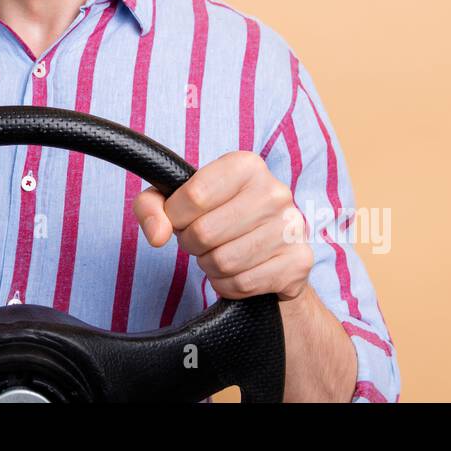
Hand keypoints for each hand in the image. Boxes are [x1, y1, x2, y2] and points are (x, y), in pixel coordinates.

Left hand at [134, 150, 311, 300]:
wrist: (269, 252)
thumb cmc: (217, 219)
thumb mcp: (178, 203)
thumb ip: (152, 207)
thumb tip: (157, 235)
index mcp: (246, 165)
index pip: (194, 196)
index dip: (176, 217)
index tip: (180, 220)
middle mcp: (275, 191)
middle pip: (206, 232)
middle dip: (192, 245)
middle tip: (200, 242)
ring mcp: (291, 226)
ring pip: (224, 261)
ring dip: (210, 267)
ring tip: (218, 256)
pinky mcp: (298, 261)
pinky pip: (243, 283)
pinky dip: (228, 285)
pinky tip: (236, 273)